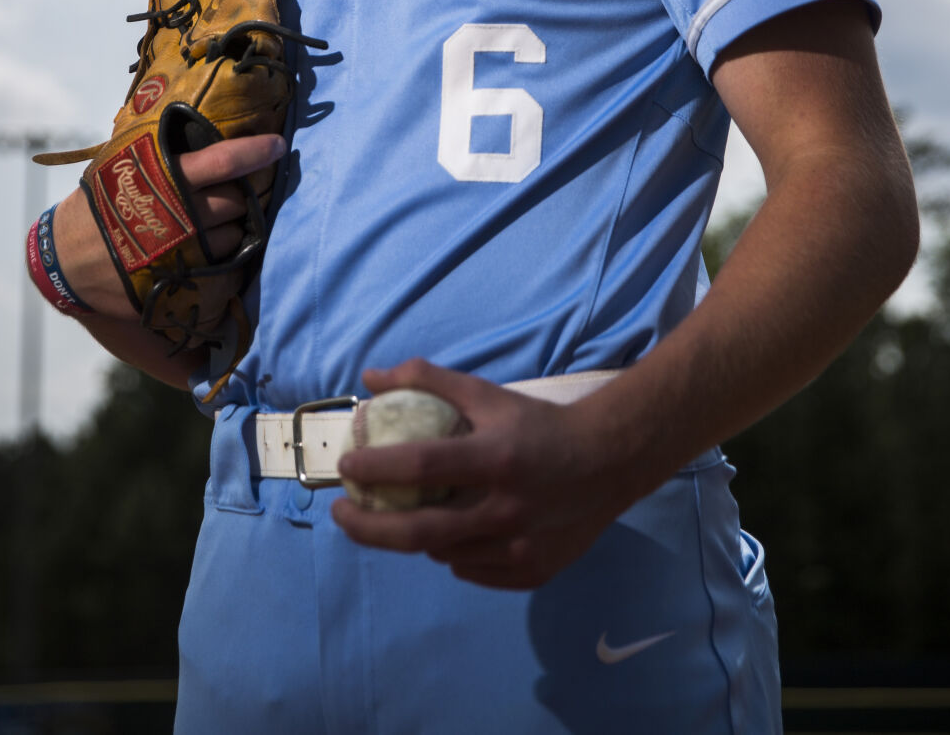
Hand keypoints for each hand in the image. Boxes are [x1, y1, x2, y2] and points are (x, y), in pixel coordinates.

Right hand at [51, 132, 287, 321]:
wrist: (66, 259)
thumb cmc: (99, 203)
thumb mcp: (122, 165)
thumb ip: (160, 153)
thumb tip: (197, 126)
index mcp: (165, 178)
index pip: (223, 161)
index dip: (255, 152)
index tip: (278, 146)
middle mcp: (179, 214)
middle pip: (235, 201)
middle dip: (240, 196)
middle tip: (233, 193)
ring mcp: (181, 250)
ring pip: (232, 236)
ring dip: (233, 229)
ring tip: (216, 225)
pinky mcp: (181, 281)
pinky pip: (224, 271)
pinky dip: (227, 262)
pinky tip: (216, 253)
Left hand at [332, 359, 649, 590]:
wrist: (607, 462)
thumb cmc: (538, 425)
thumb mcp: (487, 394)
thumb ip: (429, 380)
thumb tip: (370, 377)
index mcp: (495, 457)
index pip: (422, 465)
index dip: (376, 466)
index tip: (345, 465)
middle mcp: (506, 508)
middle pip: (420, 532)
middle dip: (368, 527)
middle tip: (342, 511)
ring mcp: (519, 547)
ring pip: (441, 553)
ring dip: (411, 537)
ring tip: (398, 515)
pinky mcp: (531, 572)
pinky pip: (470, 569)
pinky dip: (450, 553)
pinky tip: (446, 534)